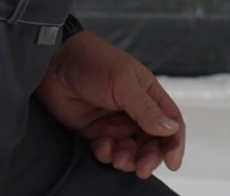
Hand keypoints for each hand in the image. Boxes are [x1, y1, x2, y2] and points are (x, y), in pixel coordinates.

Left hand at [34, 31, 184, 179]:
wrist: (54, 63)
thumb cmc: (94, 61)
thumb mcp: (124, 82)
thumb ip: (146, 108)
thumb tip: (171, 129)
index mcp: (148, 95)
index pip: (171, 123)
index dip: (174, 143)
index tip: (172, 162)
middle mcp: (135, 111)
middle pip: (152, 142)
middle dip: (149, 157)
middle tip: (142, 167)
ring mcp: (114, 123)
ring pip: (130, 151)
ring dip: (128, 159)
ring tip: (118, 157)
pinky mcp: (94, 132)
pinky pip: (107, 152)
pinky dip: (107, 155)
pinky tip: (101, 148)